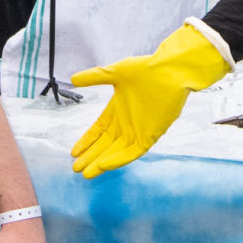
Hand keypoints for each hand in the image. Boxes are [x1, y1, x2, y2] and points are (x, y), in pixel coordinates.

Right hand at [68, 20, 231, 177]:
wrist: (169, 71)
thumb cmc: (146, 69)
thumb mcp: (115, 73)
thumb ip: (94, 77)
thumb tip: (72, 79)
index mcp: (117, 111)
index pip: (98, 132)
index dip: (86, 142)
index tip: (73, 153)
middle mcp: (126, 124)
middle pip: (104, 145)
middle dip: (90, 157)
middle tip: (76, 169)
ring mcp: (138, 131)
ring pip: (116, 152)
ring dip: (101, 162)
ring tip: (87, 173)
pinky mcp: (150, 136)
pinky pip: (132, 152)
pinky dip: (118, 159)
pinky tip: (104, 164)